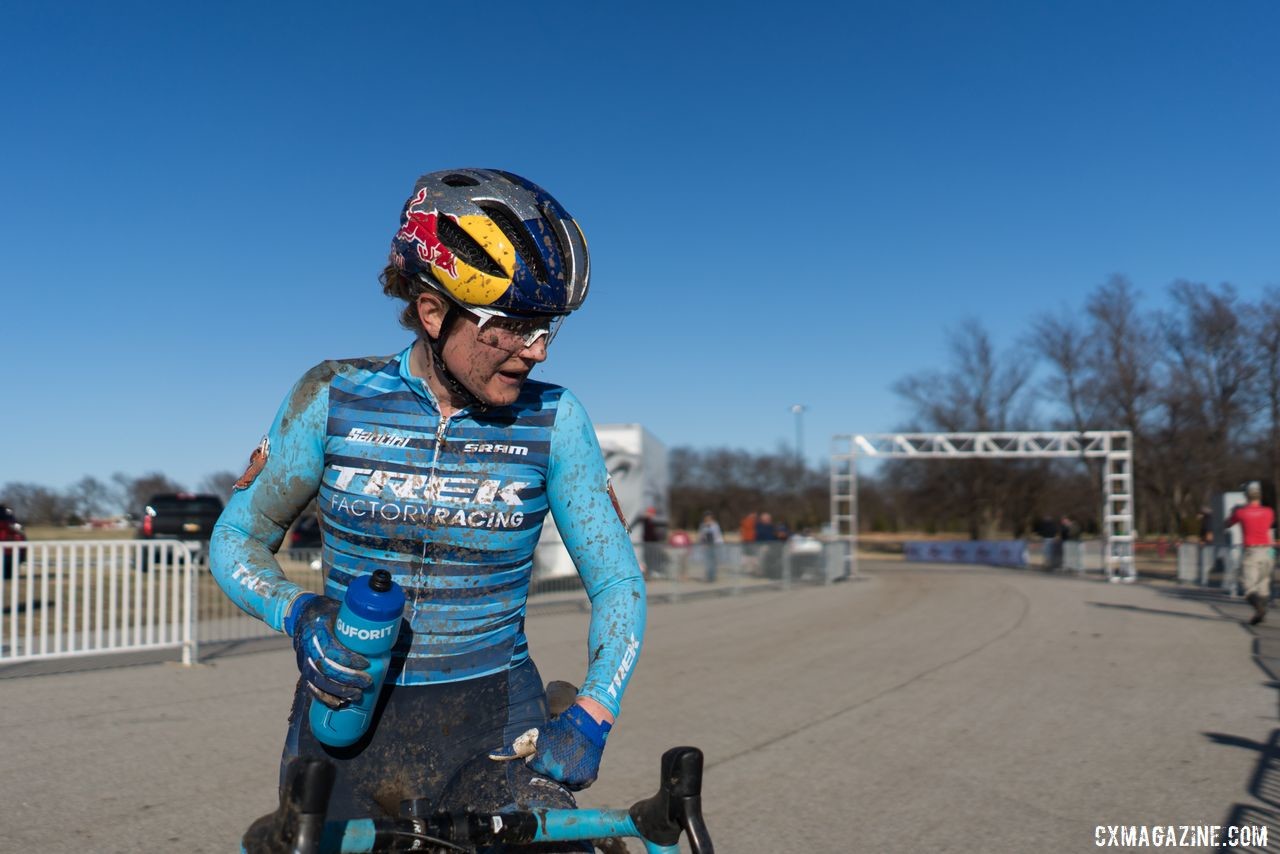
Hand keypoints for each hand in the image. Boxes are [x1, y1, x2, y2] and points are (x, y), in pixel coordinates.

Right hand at [285, 593, 371, 709]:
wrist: (302, 615)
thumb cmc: (328, 612)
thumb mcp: (340, 609)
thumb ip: (356, 619)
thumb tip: (386, 626)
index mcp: (318, 629)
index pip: (331, 649)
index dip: (349, 659)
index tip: (366, 663)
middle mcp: (308, 646)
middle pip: (326, 668)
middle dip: (348, 679)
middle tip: (366, 683)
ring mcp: (303, 659)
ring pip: (318, 681)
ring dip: (339, 691)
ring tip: (357, 695)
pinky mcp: (303, 669)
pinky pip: (311, 687)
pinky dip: (324, 698)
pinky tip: (338, 703)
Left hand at [489, 702, 611, 789]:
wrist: (586, 722)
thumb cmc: (558, 728)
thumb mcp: (535, 737)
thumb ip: (513, 749)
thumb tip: (490, 756)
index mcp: (541, 765)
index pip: (535, 771)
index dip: (540, 760)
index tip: (548, 750)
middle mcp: (557, 774)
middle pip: (549, 779)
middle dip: (552, 768)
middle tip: (560, 753)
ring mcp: (573, 778)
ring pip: (564, 783)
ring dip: (564, 774)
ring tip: (568, 757)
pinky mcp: (587, 779)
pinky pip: (578, 785)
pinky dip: (577, 777)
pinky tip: (577, 762)